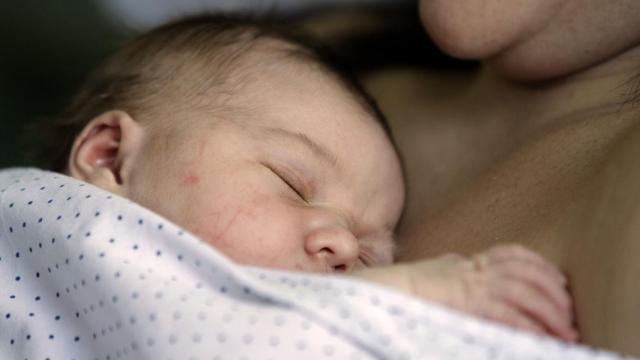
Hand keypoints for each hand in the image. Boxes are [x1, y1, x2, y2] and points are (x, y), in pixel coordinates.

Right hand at [353, 244, 577, 341]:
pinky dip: (528, 325)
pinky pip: (505, 311)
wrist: (381, 292)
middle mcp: (471, 267)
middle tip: (569, 316)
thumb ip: (455, 273)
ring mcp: (468, 282)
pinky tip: (539, 338)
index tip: (559, 283)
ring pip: (523, 289)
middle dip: (553, 293)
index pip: (513, 255)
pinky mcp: (464, 300)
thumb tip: (468, 276)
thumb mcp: (435, 277)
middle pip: (525, 271)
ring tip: (563, 332)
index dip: (541, 267)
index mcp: (466, 262)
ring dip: (549, 311)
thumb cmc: (403, 291)